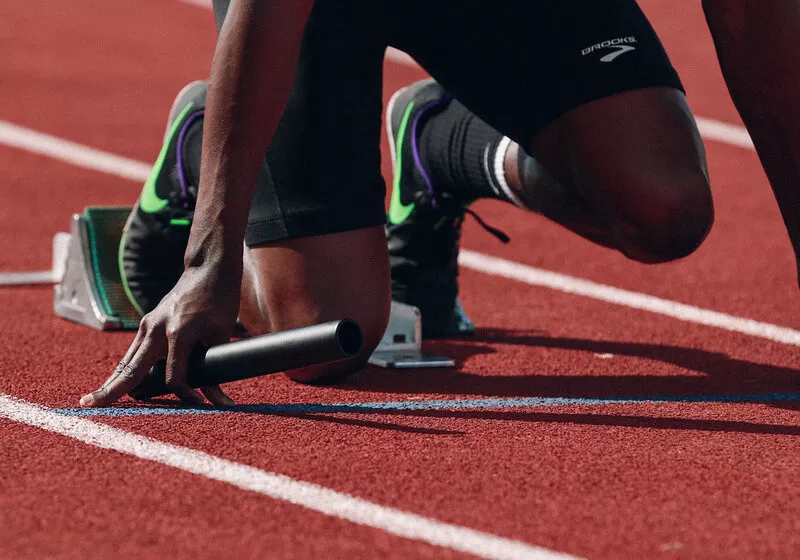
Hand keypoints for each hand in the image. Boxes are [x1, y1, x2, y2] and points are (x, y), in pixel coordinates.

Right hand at [79, 263, 240, 406]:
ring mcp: (148, 325)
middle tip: (89, 406)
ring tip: (94, 401)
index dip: (186, 395)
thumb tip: (216, 400)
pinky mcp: (147, 323)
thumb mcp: (221, 335)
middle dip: (112, 390)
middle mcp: (156, 329)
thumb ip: (215, 368)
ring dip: (113, 382)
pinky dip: (124, 369)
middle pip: (131, 369)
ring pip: (127, 361)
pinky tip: (114, 384)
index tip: (200, 405)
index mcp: (178, 332)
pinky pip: (133, 352)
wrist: (208, 269)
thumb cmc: (219, 301)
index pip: (174, 377)